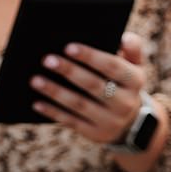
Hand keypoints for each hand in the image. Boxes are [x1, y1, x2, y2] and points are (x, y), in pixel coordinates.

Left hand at [30, 32, 147, 145]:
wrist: (130, 123)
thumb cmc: (124, 83)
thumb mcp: (135, 65)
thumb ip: (132, 47)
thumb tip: (122, 36)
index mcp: (134, 80)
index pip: (112, 66)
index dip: (90, 57)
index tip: (68, 46)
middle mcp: (125, 103)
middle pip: (93, 85)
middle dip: (69, 71)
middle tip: (47, 59)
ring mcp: (110, 121)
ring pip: (79, 105)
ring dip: (55, 92)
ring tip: (35, 80)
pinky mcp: (95, 134)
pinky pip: (72, 122)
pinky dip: (53, 112)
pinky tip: (37, 103)